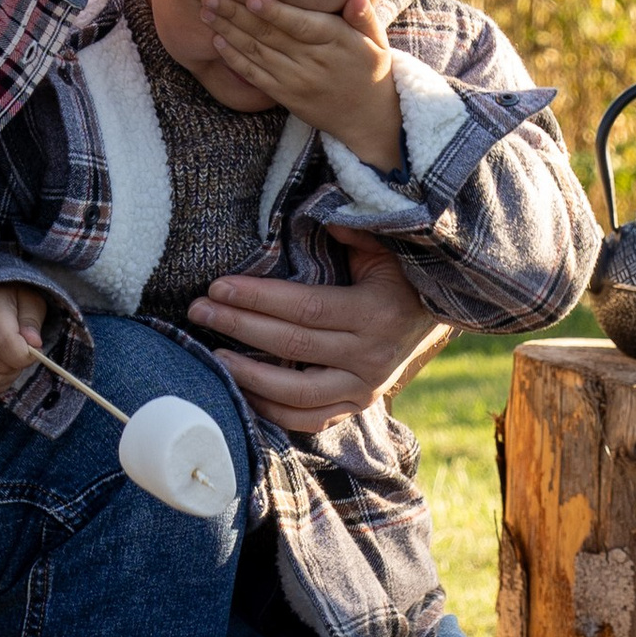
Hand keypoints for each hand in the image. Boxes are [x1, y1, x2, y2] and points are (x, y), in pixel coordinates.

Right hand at [0, 282, 54, 400]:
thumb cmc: (10, 298)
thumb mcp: (30, 300)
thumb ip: (32, 321)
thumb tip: (34, 344)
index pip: (3, 342)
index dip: (25, 355)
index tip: (34, 350)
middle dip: (17, 366)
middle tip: (21, 352)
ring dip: (5, 377)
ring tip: (9, 359)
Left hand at [192, 234, 448, 431]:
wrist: (436, 319)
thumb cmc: (402, 278)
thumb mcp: (385, 250)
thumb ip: (355, 232)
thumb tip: (322, 218)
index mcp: (376, 313)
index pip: (306, 307)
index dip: (259, 298)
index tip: (219, 287)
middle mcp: (371, 356)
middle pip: (293, 345)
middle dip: (239, 327)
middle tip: (199, 312)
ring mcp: (365, 387)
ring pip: (298, 392)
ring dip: (250, 376)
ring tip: (213, 356)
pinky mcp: (358, 406)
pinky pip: (310, 419)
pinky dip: (274, 411)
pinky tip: (243, 393)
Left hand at [198, 0, 402, 170]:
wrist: (368, 118)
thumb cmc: (370, 69)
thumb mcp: (376, 41)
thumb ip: (364, 16)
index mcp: (336, 43)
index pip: (300, 25)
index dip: (274, 13)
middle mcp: (313, 62)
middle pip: (269, 35)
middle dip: (235, 14)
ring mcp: (296, 80)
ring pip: (256, 53)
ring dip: (227, 31)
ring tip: (205, 12)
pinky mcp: (285, 95)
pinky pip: (255, 76)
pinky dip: (234, 59)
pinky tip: (217, 41)